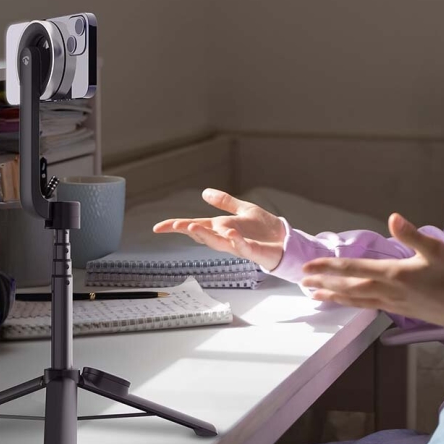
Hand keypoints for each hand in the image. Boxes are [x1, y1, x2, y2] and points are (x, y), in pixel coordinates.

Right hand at [152, 189, 285, 271]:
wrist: (285, 241)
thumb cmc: (264, 229)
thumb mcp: (244, 209)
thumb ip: (225, 202)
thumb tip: (204, 192)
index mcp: (222, 227)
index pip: (196, 225)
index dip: (177, 226)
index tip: (158, 227)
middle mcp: (226, 237)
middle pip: (203, 235)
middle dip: (188, 230)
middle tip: (176, 226)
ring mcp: (238, 245)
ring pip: (218, 243)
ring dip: (205, 237)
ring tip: (192, 228)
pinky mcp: (253, 251)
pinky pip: (243, 247)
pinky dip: (236, 241)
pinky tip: (231, 233)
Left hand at [301, 213, 443, 327]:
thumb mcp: (435, 248)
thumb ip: (411, 234)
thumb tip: (393, 217)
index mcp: (392, 273)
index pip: (352, 270)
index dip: (328, 268)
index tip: (308, 267)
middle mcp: (387, 290)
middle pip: (347, 288)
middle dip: (323, 283)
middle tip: (301, 281)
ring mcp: (391, 303)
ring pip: (354, 300)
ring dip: (332, 297)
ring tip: (314, 295)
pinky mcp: (397, 310)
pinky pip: (366, 306)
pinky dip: (350, 304)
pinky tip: (344, 302)